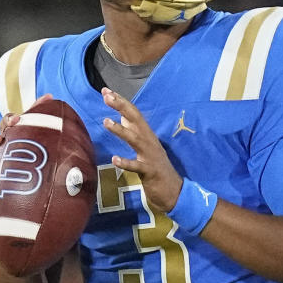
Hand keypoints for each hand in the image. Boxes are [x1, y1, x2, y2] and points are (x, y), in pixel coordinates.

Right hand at [0, 93, 52, 176]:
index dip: (10, 119)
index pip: (8, 121)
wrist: (41, 164)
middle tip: (0, 139)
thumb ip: (43, 113)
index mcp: (14, 131)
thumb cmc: (40, 144)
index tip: (17, 120)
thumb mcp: (43, 130)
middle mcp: (3, 142)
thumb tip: (49, 96)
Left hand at [101, 87, 182, 212]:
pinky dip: (126, 162)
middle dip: (121, 107)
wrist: (175, 192)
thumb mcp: (145, 147)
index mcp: (147, 135)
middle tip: (106, 96)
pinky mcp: (150, 172)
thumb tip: (121, 118)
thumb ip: (134, 132)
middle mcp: (150, 142)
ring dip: (121, 130)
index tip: (106, 91)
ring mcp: (150, 156)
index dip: (121, 102)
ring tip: (106, 122)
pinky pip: (137, 166)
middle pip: (136, 120)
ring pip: (135, 140)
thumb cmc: (156, 169)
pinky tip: (115, 159)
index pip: (133, 114)